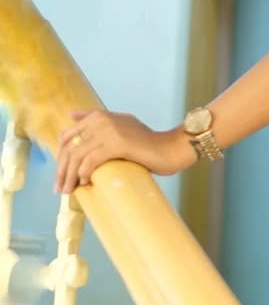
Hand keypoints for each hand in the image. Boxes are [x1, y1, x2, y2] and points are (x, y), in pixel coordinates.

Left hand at [54, 109, 196, 194]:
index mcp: (99, 116)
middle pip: (69, 147)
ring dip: (69, 176)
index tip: (61, 173)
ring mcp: (108, 131)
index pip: (67, 135)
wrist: (172, 148)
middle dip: (61, 169)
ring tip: (69, 190)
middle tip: (60, 188)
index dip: (60, 156)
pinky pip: (91, 160)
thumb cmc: (149, 143)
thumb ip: (98, 120)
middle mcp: (101, 120)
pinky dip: (84, 173)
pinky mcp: (117, 143)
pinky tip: (85, 182)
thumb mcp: (121, 125)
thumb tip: (71, 114)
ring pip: (77, 155)